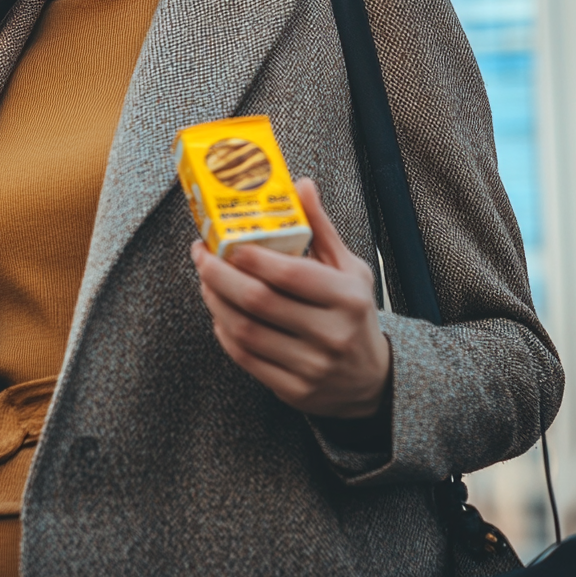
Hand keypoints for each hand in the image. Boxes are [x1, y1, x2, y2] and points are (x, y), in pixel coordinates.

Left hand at [190, 177, 391, 418]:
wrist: (372, 379)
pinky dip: (224, 332)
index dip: (251, 256)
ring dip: (215, 301)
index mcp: (347, 298)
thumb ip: (321, 228)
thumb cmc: (354, 313)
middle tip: (203, 255)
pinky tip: (219, 313)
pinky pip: (246, 359)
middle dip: (220, 275)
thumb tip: (301, 185)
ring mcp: (312, 367)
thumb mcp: (349, 269)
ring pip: (246, 331)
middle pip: (259, 302)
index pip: (290, 273)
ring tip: (206, 279)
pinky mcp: (294, 391)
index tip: (226, 240)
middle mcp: (331, 334)